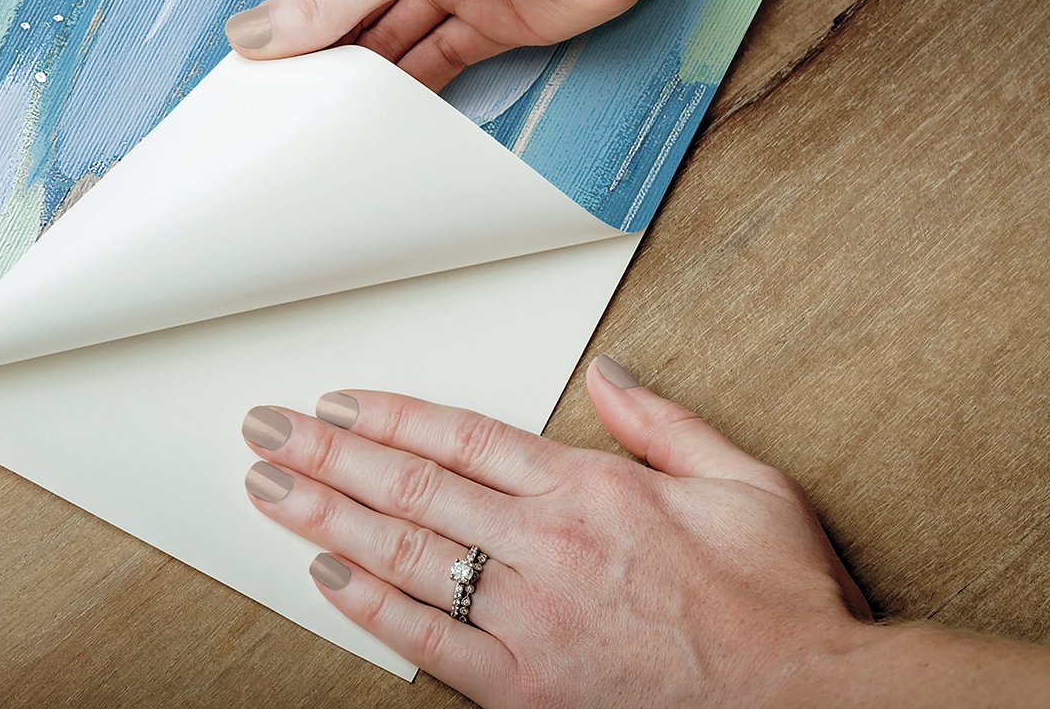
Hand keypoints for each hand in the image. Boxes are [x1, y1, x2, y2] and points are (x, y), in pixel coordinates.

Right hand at [225, 0, 712, 91]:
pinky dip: (417, 87)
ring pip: (397, 38)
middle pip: (352, 7)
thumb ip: (325, 0)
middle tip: (288, 108)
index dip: (284, 19)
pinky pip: (444, 59)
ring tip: (328, 120)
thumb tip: (254, 34)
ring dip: (369, 75)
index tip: (255, 73)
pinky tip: (387, 115)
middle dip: (325, 51)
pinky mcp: (500, 19)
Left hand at [240, 358, 875, 707]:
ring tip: (269, 490)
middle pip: (412, 488)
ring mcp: (534, 623)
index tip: (336, 402)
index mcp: (590, 490)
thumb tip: (608, 374)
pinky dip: (373, 610)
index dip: (388, 416)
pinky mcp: (532, 692)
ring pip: (405, 557)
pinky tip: (328, 579)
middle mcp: (548, 549)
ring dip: (326, 519)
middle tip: (265, 432)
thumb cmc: (784, 606)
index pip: (460, 436)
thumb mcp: (744, 482)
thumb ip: (663, 422)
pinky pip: (431, 645)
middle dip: (327, 456)